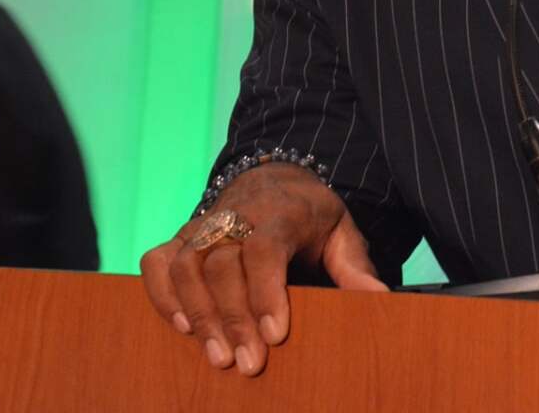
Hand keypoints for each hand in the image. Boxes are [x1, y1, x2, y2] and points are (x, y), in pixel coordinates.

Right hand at [139, 163, 385, 375]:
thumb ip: (355, 267)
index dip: (266, 292)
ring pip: (187, 264)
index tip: (275, 334)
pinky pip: (157, 261)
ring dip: (198, 313)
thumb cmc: (310, 214)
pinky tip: (182, 327)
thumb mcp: (341, 231)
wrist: (274, 176)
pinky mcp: (182, 236)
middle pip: (222, 264)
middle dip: (234, 317)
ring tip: (218, 356)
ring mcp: (204, 225)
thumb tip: (381, 301)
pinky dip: (161, 293)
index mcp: (281, 212)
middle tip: (248, 363)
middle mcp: (236, 215)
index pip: (265, 249)